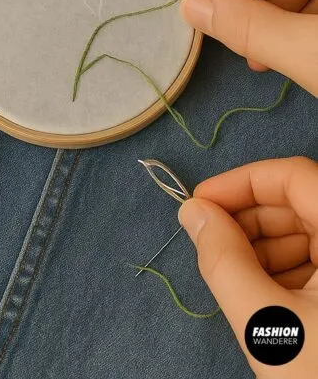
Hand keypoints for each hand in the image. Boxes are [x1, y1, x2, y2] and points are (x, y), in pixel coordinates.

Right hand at [179, 158, 317, 377]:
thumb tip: (193, 211)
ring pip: (309, 232)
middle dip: (249, 217)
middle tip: (207, 242)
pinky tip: (262, 296)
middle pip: (300, 202)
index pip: (293, 176)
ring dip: (264, 245)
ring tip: (233, 277)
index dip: (241, 182)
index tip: (199, 204)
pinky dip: (287, 270)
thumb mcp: (267, 324)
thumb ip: (223, 259)